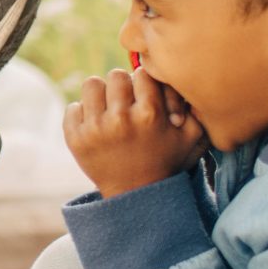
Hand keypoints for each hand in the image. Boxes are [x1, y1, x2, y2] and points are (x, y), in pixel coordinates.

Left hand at [64, 67, 206, 198]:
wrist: (138, 195)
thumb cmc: (167, 161)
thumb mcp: (192, 136)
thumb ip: (193, 105)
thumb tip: (178, 77)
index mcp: (150, 114)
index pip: (142, 73)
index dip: (145, 83)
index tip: (147, 96)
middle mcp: (121, 119)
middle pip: (116, 75)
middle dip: (124, 86)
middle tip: (128, 102)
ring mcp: (95, 129)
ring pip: (92, 84)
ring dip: (102, 94)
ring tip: (110, 109)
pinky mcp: (75, 139)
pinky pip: (73, 107)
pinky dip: (84, 114)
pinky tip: (97, 125)